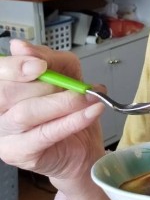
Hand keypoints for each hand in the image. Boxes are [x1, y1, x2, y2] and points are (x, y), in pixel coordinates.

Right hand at [0, 40, 104, 181]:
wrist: (82, 143)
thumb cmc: (68, 106)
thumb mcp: (64, 71)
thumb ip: (47, 58)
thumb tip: (20, 46)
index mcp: (3, 87)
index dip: (14, 67)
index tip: (40, 66)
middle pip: (5, 93)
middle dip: (43, 85)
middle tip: (71, 86)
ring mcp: (4, 135)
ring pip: (25, 113)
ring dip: (63, 102)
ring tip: (88, 97)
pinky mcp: (20, 153)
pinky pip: (46, 134)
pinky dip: (73, 120)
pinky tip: (91, 111)